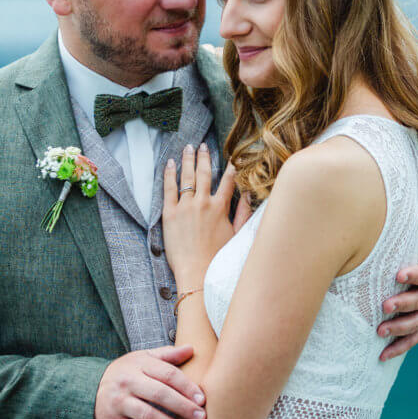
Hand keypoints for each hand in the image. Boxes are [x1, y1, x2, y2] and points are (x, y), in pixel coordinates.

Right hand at [94, 345, 207, 418]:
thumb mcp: (141, 359)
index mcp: (138, 364)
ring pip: (149, 416)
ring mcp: (120, 403)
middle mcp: (127, 382)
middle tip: (201, 417)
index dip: (186, 386)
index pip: (166, 373)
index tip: (202, 398)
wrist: (89, 391)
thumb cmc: (125, 374)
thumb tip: (191, 348)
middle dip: (183, 407)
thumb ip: (166, 355)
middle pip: (159, 394)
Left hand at [162, 143, 247, 287]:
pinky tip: (169, 163)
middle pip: (204, 173)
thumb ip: (243, 213)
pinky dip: (169, 174)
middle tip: (203, 145)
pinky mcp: (169, 213)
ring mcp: (185, 207)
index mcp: (220, 208)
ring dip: (188, 159)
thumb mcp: (237, 235)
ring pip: (187, 177)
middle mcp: (203, 203)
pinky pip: (169, 188)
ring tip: (188, 147)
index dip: (230, 169)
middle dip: (204, 156)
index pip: (228, 182)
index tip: (231, 160)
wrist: (196, 273)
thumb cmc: (217, 258)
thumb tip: (249, 194)